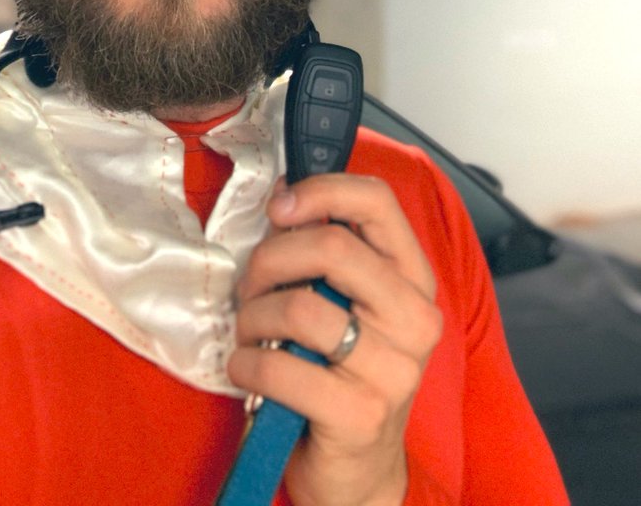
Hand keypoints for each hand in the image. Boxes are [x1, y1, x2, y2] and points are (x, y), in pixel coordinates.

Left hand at [227, 174, 442, 505]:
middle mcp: (415, 318)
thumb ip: (322, 251)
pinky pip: (281, 367)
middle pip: (331, 247)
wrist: (358, 471)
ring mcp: (394, 369)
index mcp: (412, 278)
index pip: (377, 203)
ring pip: (300, 306)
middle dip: (270, 259)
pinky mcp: (361, 415)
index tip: (279, 206)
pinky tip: (245, 368)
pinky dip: (246, 363)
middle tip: (250, 285)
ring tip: (248, 331)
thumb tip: (281, 198)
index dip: (321, 190)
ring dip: (252, 315)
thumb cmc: (341, 371)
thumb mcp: (342, 302)